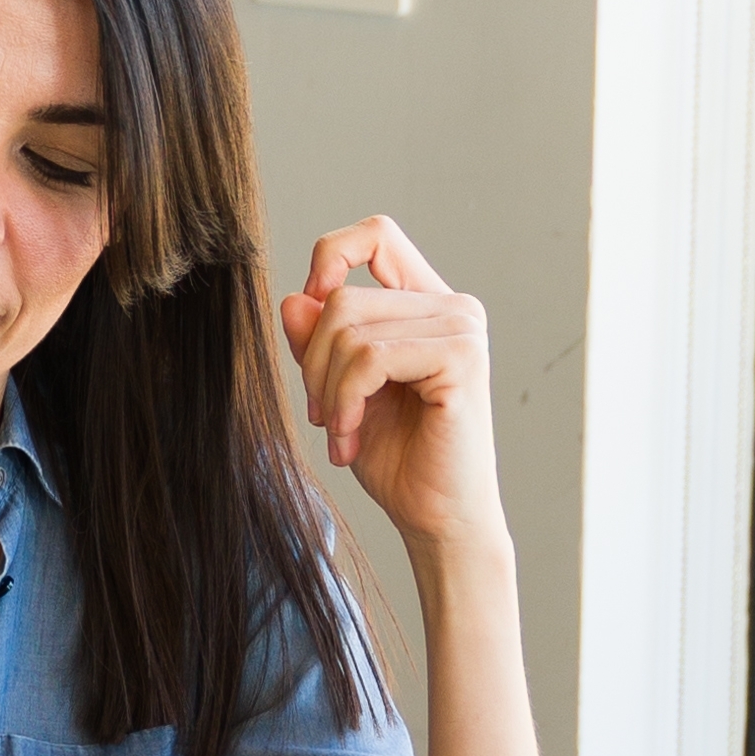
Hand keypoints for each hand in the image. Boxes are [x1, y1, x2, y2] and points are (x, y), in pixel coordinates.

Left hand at [279, 213, 502, 557]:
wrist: (437, 520)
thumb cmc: (397, 459)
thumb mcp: (339, 390)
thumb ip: (319, 343)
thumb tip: (293, 299)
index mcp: (427, 304)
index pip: (376, 235)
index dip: (330, 259)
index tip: (311, 322)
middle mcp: (452, 307)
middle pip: (343, 296)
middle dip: (313, 360)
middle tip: (321, 415)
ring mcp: (461, 328)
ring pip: (349, 325)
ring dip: (327, 389)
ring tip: (339, 434)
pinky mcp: (461, 358)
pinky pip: (371, 357)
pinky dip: (345, 400)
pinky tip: (350, 439)